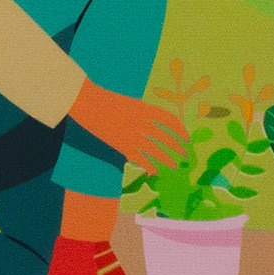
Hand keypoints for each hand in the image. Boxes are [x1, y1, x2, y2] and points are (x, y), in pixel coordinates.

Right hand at [71, 80, 189, 178]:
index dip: (180, 131)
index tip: (187, 139)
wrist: (87, 103)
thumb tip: (155, 125)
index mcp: (146, 110)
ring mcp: (132, 135)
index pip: (170, 121)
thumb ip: (143, 113)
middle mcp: (143, 123)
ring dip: (167, 160)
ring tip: (175, 166)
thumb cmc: (106, 102)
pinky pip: (139, 158)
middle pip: (165, 138)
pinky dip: (148, 166)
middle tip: (186, 156)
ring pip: (155, 151)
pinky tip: (155, 172)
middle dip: (178, 148)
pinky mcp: (121, 145)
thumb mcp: (130, 104)